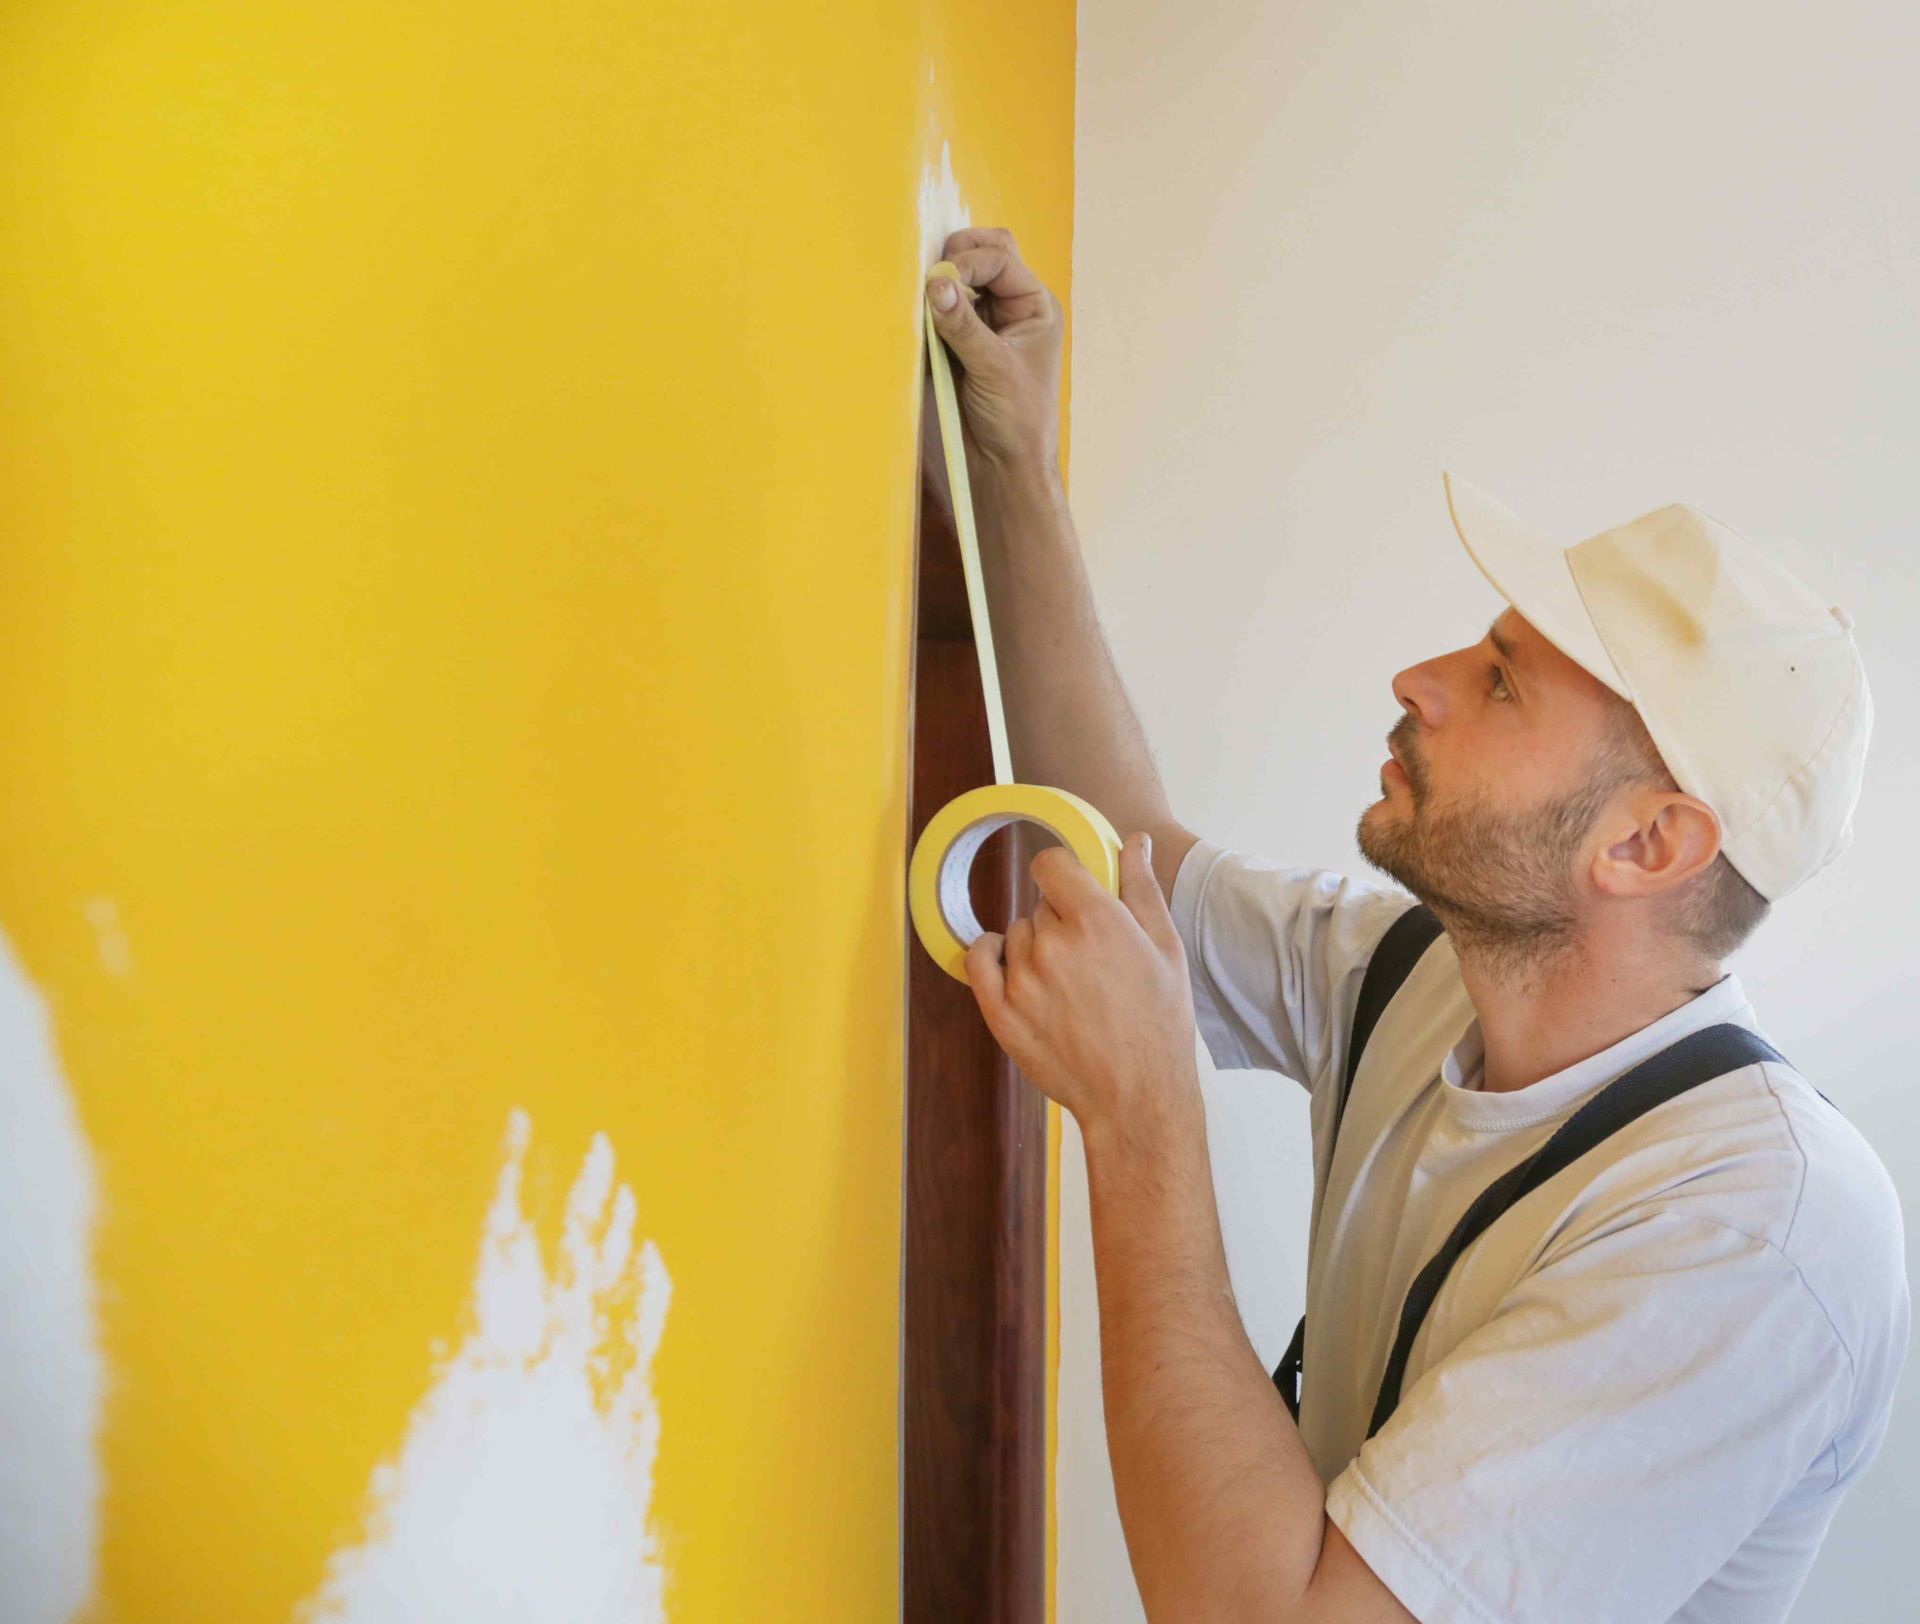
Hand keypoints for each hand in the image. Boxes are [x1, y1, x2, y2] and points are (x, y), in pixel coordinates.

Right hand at [925, 227, 1064, 471]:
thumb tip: (937, 284)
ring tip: (924, 302)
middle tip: (932, 278)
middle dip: (957, 258)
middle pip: (986, 255)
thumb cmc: (1017, 419)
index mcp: (1035, 306)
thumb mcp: (993, 368)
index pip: (1000, 259)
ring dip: (942, 285)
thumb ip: (964, 326)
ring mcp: (987, 323)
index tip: (939, 281)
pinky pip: (944, 311)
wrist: (1006, 463)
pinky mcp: (963, 342)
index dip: (968, 262)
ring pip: (962, 280)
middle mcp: (1013, 307)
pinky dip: (931, 310)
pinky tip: (921, 322)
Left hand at [963, 832, 1200, 1138]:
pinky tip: (1012, 968)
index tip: (1072, 891)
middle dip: (1059, 921)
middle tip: (1089, 959)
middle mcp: (1052, 945)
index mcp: (1096, 920)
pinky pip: (978, 960)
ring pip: (1014, 936)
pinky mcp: (1000, 1012)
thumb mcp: (1165, 948)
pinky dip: (990, 957)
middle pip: (1038, 905)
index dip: (1062, 874)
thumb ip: (1141, 888)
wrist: (1136, 1097)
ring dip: (1033, 948)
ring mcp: (1021, 980)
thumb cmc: (1159, 1024)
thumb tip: (1134, 841)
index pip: (1050, 863)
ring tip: (1068, 984)